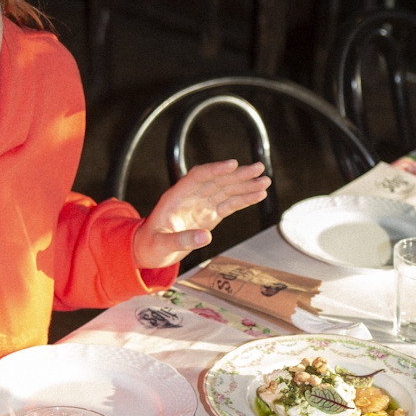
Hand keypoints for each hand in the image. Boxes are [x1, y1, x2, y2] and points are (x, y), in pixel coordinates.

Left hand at [132, 160, 270, 268]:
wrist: (150, 250)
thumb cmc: (151, 246)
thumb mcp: (162, 245)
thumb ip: (183, 240)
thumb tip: (206, 236)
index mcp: (176, 197)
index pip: (198, 177)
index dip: (215, 170)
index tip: (233, 165)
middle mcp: (190, 197)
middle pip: (217, 180)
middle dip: (238, 175)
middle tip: (259, 169)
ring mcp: (201, 205)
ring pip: (226, 191)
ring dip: (246, 185)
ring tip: (265, 181)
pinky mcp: (208, 216)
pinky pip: (228, 205)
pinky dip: (243, 200)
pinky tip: (258, 195)